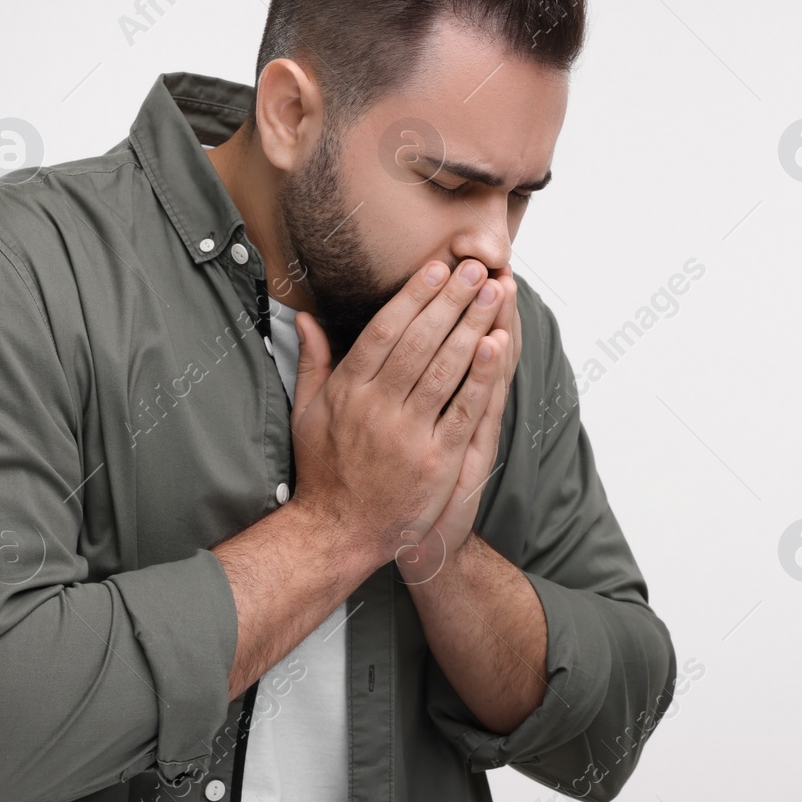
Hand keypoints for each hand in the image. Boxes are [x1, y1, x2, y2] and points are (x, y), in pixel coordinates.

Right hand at [288, 258, 508, 578]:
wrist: (338, 533)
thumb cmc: (324, 472)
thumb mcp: (306, 413)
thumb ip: (313, 361)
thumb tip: (304, 317)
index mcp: (348, 391)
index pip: (385, 331)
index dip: (413, 296)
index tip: (437, 267)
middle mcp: (377, 408)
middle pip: (420, 342)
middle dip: (451, 300)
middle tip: (475, 268)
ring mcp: (408, 435)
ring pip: (445, 369)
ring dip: (472, 326)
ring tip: (493, 292)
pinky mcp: (436, 460)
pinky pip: (463, 409)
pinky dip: (482, 376)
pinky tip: (497, 344)